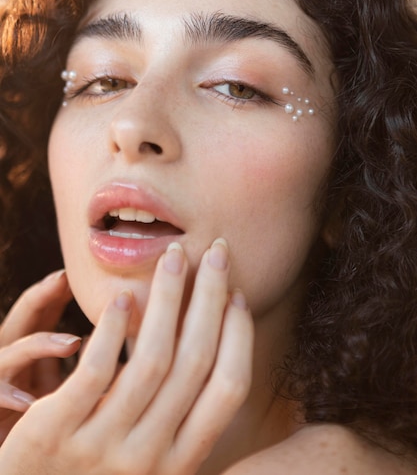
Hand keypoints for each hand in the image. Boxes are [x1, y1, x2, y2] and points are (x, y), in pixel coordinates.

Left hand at [0, 240, 253, 473]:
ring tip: (173, 258)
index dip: (238, 335)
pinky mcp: (54, 433)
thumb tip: (209, 339)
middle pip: (194, 362)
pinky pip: (95, 372)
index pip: (228, 388)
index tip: (237, 293)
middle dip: (209, 297)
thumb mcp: (151, 457)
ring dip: (167, 299)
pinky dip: (112, 330)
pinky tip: (122, 297)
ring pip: (150, 359)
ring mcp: (103, 446)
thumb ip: (178, 415)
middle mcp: (150, 457)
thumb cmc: (102, 474)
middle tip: (215, 251)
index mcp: (183, 462)